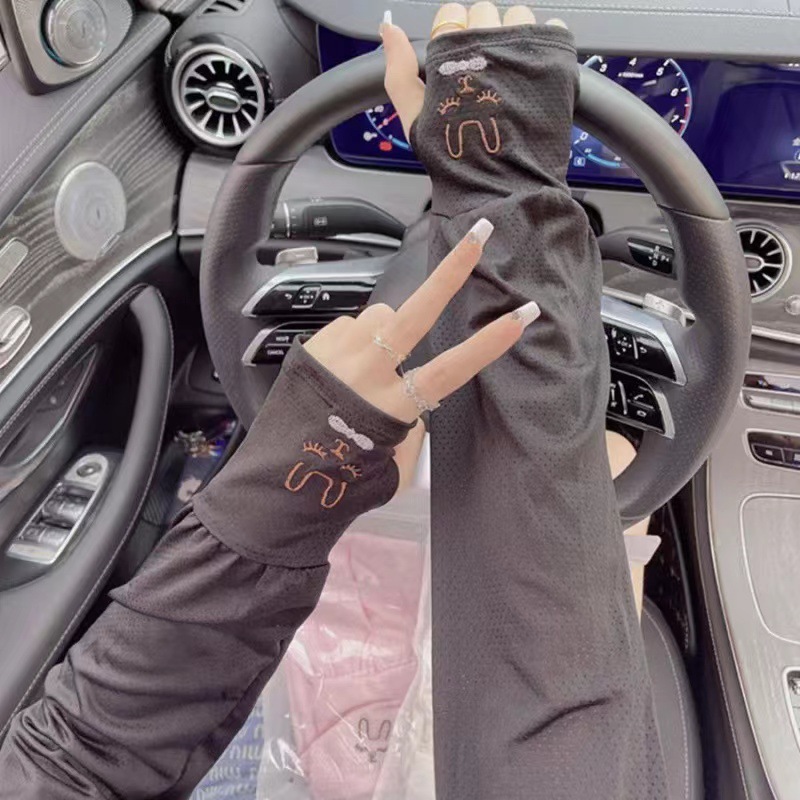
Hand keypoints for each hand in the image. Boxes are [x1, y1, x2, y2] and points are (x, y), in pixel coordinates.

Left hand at [304, 220, 539, 490]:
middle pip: (414, 314)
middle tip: (477, 237)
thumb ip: (412, 426)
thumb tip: (412, 390)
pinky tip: (344, 365)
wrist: (280, 480)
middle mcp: (366, 374)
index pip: (451, 369)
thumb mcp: (394, 466)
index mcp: (392, 407)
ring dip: (387, 330)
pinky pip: (351, 326)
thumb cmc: (344, 482)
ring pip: (380, 316)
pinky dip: (357, 339)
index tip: (521, 315)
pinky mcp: (315, 347)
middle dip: (450, 273)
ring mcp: (337, 355)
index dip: (488, 343)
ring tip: (371, 362)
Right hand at [381, 2, 566, 141]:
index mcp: (451, 50)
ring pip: (520, 16)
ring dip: (516, 36)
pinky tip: (534, 74)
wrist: (503, 185)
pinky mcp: (554, 59)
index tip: (460, 59)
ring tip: (513, 72)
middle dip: (484, 36)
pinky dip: (546, 44)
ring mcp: (524, 47)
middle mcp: (487, 40)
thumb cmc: (457, 158)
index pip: (451, 14)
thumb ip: (398, 70)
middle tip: (487, 72)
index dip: (454, 36)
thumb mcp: (415, 116)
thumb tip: (388, 29)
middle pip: (485, 11)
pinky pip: (555, 29)